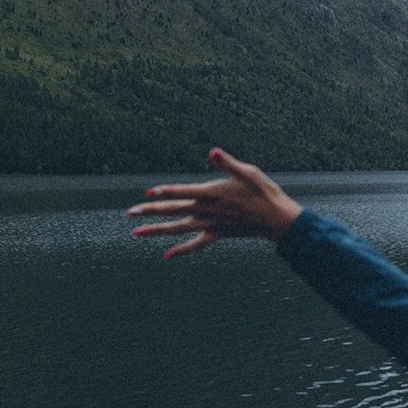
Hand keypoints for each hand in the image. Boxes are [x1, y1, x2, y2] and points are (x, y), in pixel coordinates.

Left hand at [126, 147, 302, 258]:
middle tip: (129, 213)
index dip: (166, 192)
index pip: (184, 192)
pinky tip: (166, 256)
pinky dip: (181, 250)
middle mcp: (208, 211)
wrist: (277, 220)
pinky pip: (196, 244)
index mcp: (213, 193)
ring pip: (178, 229)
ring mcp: (210, 225)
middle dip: (150, 211)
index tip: (148, 193)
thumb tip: (212, 151)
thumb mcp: (249, 172)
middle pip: (174, 211)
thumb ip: (227, 163)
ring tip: (136, 233)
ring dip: (156, 230)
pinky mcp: (217, 234)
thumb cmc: (264, 192)